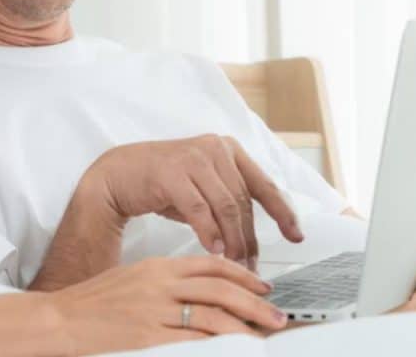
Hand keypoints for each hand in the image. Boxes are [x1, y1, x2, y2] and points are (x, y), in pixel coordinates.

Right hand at [49, 256, 286, 354]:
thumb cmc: (95, 301)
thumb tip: (205, 293)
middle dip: (255, 302)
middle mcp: (160, 284)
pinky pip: (192, 340)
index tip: (264, 286)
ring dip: (245, 325)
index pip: (212, 265)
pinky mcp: (146, 337)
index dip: (243, 275)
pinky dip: (217, 344)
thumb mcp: (135, 277)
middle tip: (277, 314)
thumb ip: (168, 281)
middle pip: (220, 289)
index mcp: (158, 266)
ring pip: (213, 315)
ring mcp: (154, 311)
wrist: (60, 318)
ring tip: (264, 334)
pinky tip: (232, 347)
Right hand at [81, 135, 303, 268]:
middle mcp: (214, 148)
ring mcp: (193, 157)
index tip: (296, 236)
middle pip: (243, 202)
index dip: (283, 212)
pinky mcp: (172, 171)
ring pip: (226, 206)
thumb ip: (227, 202)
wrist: (118, 174)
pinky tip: (213, 250)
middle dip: (249, 239)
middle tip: (251, 267)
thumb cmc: (163, 184)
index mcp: (227, 150)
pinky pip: (199, 209)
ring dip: (232, 240)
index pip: (263, 184)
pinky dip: (209, 232)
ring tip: (234, 264)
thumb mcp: (203, 188)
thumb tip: (252, 240)